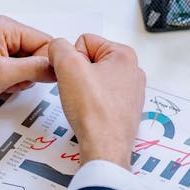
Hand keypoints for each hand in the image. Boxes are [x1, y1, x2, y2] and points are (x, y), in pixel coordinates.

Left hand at [0, 16, 55, 123]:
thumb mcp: (4, 74)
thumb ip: (36, 68)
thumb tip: (58, 67)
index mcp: (4, 27)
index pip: (45, 41)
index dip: (47, 63)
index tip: (41, 78)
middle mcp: (1, 33)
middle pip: (37, 53)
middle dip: (30, 73)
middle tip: (11, 81)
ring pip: (27, 65)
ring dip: (20, 80)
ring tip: (1, 85)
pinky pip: (14, 73)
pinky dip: (10, 84)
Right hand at [47, 34, 144, 167]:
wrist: (104, 148)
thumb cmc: (95, 113)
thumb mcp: (68, 67)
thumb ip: (59, 47)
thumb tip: (57, 48)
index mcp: (124, 55)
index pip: (84, 41)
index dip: (72, 59)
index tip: (75, 77)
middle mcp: (132, 71)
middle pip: (90, 60)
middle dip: (78, 74)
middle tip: (79, 91)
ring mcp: (130, 92)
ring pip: (94, 80)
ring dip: (83, 89)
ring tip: (85, 104)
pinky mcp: (124, 109)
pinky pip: (100, 97)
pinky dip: (91, 104)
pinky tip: (90, 113)